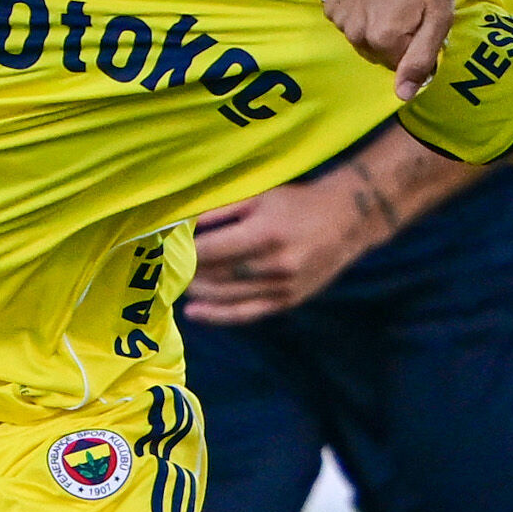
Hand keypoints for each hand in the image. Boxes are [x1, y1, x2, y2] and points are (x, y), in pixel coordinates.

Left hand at [184, 177, 390, 324]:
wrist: (346, 222)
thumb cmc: (297, 204)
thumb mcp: (260, 196)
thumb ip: (221, 211)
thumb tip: (183, 224)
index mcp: (265, 233)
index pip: (210, 251)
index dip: (183, 252)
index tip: (166, 248)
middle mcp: (274, 265)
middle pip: (215, 276)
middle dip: (187, 272)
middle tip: (167, 266)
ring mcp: (282, 287)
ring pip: (226, 297)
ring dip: (197, 292)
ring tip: (177, 283)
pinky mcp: (288, 301)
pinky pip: (246, 313)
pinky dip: (218, 315)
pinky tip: (195, 312)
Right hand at [325, 0, 454, 100]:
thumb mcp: (439, 17)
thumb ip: (421, 59)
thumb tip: (403, 97)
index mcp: (382, 38)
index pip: (400, 66)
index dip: (417, 46)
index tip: (423, 20)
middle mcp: (355, 32)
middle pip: (380, 56)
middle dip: (397, 40)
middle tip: (410, 7)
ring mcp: (339, 16)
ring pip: (363, 40)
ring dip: (378, 27)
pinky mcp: (331, 1)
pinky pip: (349, 23)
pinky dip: (361, 14)